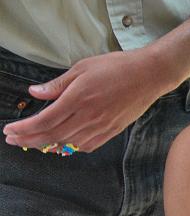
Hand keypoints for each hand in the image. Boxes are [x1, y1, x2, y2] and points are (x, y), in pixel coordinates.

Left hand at [3, 48, 179, 151]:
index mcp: (78, 98)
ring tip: (34, 143)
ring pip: (68, 143)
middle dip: (29, 140)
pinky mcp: (113, 130)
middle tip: (14, 140)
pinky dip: (72, 148)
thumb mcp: (83, 67)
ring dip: (48, 146)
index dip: (24, 129)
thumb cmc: (118, 67)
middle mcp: (88, 116)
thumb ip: (58, 84)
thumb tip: (35, 93)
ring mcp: (102, 126)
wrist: (150, 75)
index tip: (10, 130)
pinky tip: (64, 145)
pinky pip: (87, 145)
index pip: (44, 120)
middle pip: (52, 136)